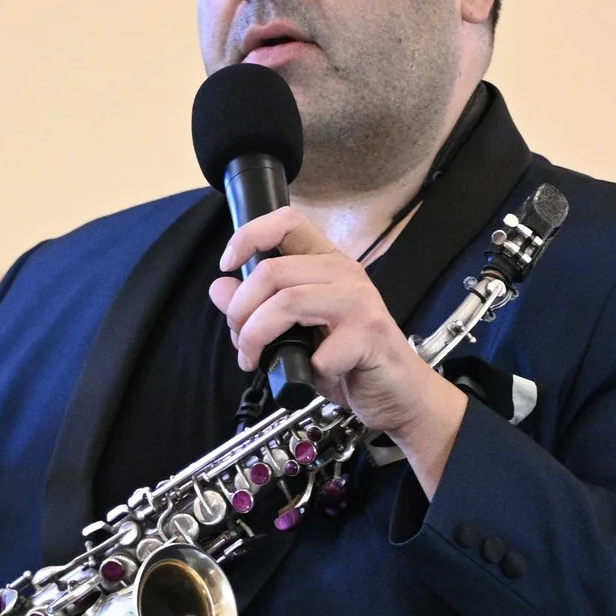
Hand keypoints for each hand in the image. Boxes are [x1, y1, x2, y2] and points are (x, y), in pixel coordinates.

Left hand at [214, 210, 468, 493]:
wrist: (395, 393)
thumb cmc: (346, 360)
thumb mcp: (292, 331)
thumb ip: (256, 306)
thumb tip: (219, 287)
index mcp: (326, 264)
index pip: (288, 222)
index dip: (249, 236)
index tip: (227, 265)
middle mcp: (344, 273)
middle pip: (271, 271)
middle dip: (239, 311)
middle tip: (240, 342)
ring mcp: (359, 301)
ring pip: (285, 302)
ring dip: (256, 337)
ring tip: (254, 360)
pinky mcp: (368, 333)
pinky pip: (315, 351)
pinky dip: (301, 370)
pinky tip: (312, 376)